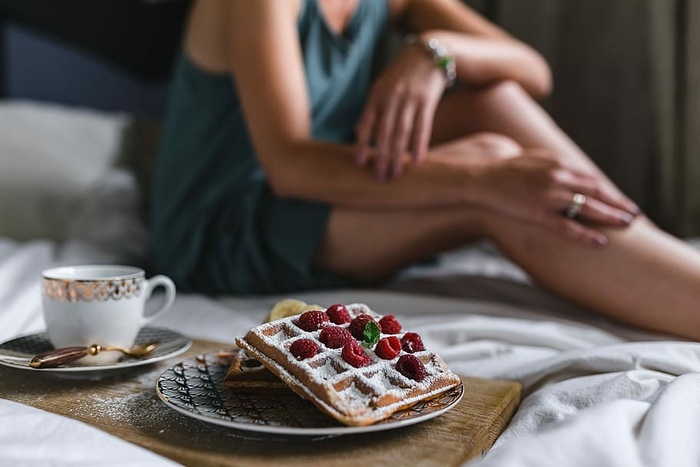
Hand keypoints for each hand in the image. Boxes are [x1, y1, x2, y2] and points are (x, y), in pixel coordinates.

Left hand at [355, 45, 445, 180]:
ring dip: (398, 157)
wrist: (430, 54)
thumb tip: (359, 133)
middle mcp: (392, 97)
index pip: (366, 123)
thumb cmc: (403, 75)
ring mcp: (410, 100)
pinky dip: (419, 146)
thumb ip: (373, 108)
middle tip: (379, 177)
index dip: (362, 144)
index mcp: (377, 95)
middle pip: (384, 133)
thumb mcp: (383, 86)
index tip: (359, 163)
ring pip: (402, 133)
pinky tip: (417, 161)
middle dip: (381, 157)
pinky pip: (422, 128)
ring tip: (395, 174)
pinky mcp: (427, 102)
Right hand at [475, 150, 639, 245]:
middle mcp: (558, 177)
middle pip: (596, 191)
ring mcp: (549, 196)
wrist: (482, 178)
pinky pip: (567, 227)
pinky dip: (586, 235)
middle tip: (634, 215)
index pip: (591, 179)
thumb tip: (572, 176)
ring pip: (588, 208)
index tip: (622, 201)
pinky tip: (600, 242)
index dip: (609, 192)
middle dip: (618, 203)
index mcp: (558, 163)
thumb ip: (556, 167)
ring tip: (627, 225)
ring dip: (610, 217)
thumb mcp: (535, 160)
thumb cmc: (506, 171)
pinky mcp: (537, 213)